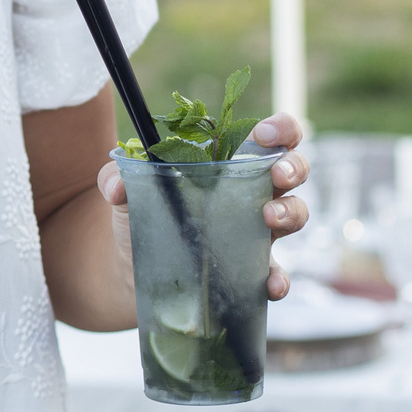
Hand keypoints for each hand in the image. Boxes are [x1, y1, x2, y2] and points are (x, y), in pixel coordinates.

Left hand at [94, 112, 312, 302]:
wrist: (133, 272)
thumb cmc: (142, 218)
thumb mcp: (127, 194)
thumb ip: (116, 178)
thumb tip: (115, 186)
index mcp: (228, 164)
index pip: (270, 137)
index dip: (280, 129)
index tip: (263, 134)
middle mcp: (251, 193)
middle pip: (294, 169)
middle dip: (294, 167)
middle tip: (277, 175)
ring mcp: (255, 233)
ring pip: (295, 214)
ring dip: (291, 213)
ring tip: (269, 218)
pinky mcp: (250, 271)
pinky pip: (277, 273)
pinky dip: (279, 277)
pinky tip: (270, 282)